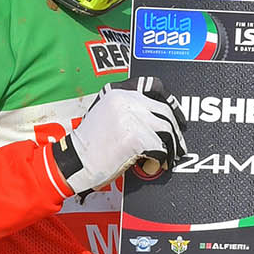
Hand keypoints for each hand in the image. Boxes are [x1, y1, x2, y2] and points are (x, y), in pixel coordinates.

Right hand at [52, 76, 187, 193]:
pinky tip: (153, 166)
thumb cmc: (89, 144)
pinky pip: (160, 148)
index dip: (171, 102)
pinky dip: (161, 160)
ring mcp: (131, 117)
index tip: (178, 118)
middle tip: (178, 146)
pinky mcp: (134, 137)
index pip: (155, 87)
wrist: (74, 161)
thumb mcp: (105, 114)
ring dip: (171, 148)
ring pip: (166, 130)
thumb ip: (128, 110)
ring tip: (168, 159)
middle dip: (175, 132)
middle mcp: (126, 100)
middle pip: (164, 112)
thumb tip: (156, 120)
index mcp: (118, 91)